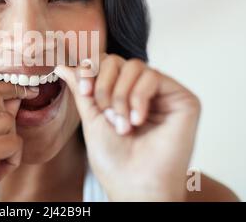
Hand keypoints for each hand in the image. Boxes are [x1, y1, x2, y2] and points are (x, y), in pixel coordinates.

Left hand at [54, 54, 200, 200]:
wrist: (134, 184)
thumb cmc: (114, 158)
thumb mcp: (92, 117)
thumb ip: (82, 88)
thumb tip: (62, 66)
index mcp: (123, 94)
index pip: (106, 63)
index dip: (92, 70)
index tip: (84, 91)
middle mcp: (144, 91)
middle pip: (118, 60)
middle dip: (104, 86)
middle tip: (107, 115)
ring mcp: (164, 94)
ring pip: (135, 66)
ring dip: (120, 96)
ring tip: (123, 125)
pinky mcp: (183, 99)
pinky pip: (153, 76)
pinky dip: (139, 98)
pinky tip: (138, 121)